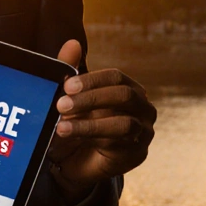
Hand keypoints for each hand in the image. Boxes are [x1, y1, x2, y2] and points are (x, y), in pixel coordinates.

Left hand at [46, 39, 155, 202]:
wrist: (76, 162)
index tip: (67, 86)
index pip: (116, 77)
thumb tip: (72, 43)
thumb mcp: (70, 98)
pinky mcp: (137, 153)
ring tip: (61, 127)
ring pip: (124, 123)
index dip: (92, 80)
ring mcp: (143, 131)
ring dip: (89, 124)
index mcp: (128, 89)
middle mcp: (142, 108)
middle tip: (61, 105)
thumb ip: (70, 70)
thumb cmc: (78, 123)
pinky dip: (92, 139)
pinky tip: (72, 137)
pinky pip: (119, 144)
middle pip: (124, 95)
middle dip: (91, 99)